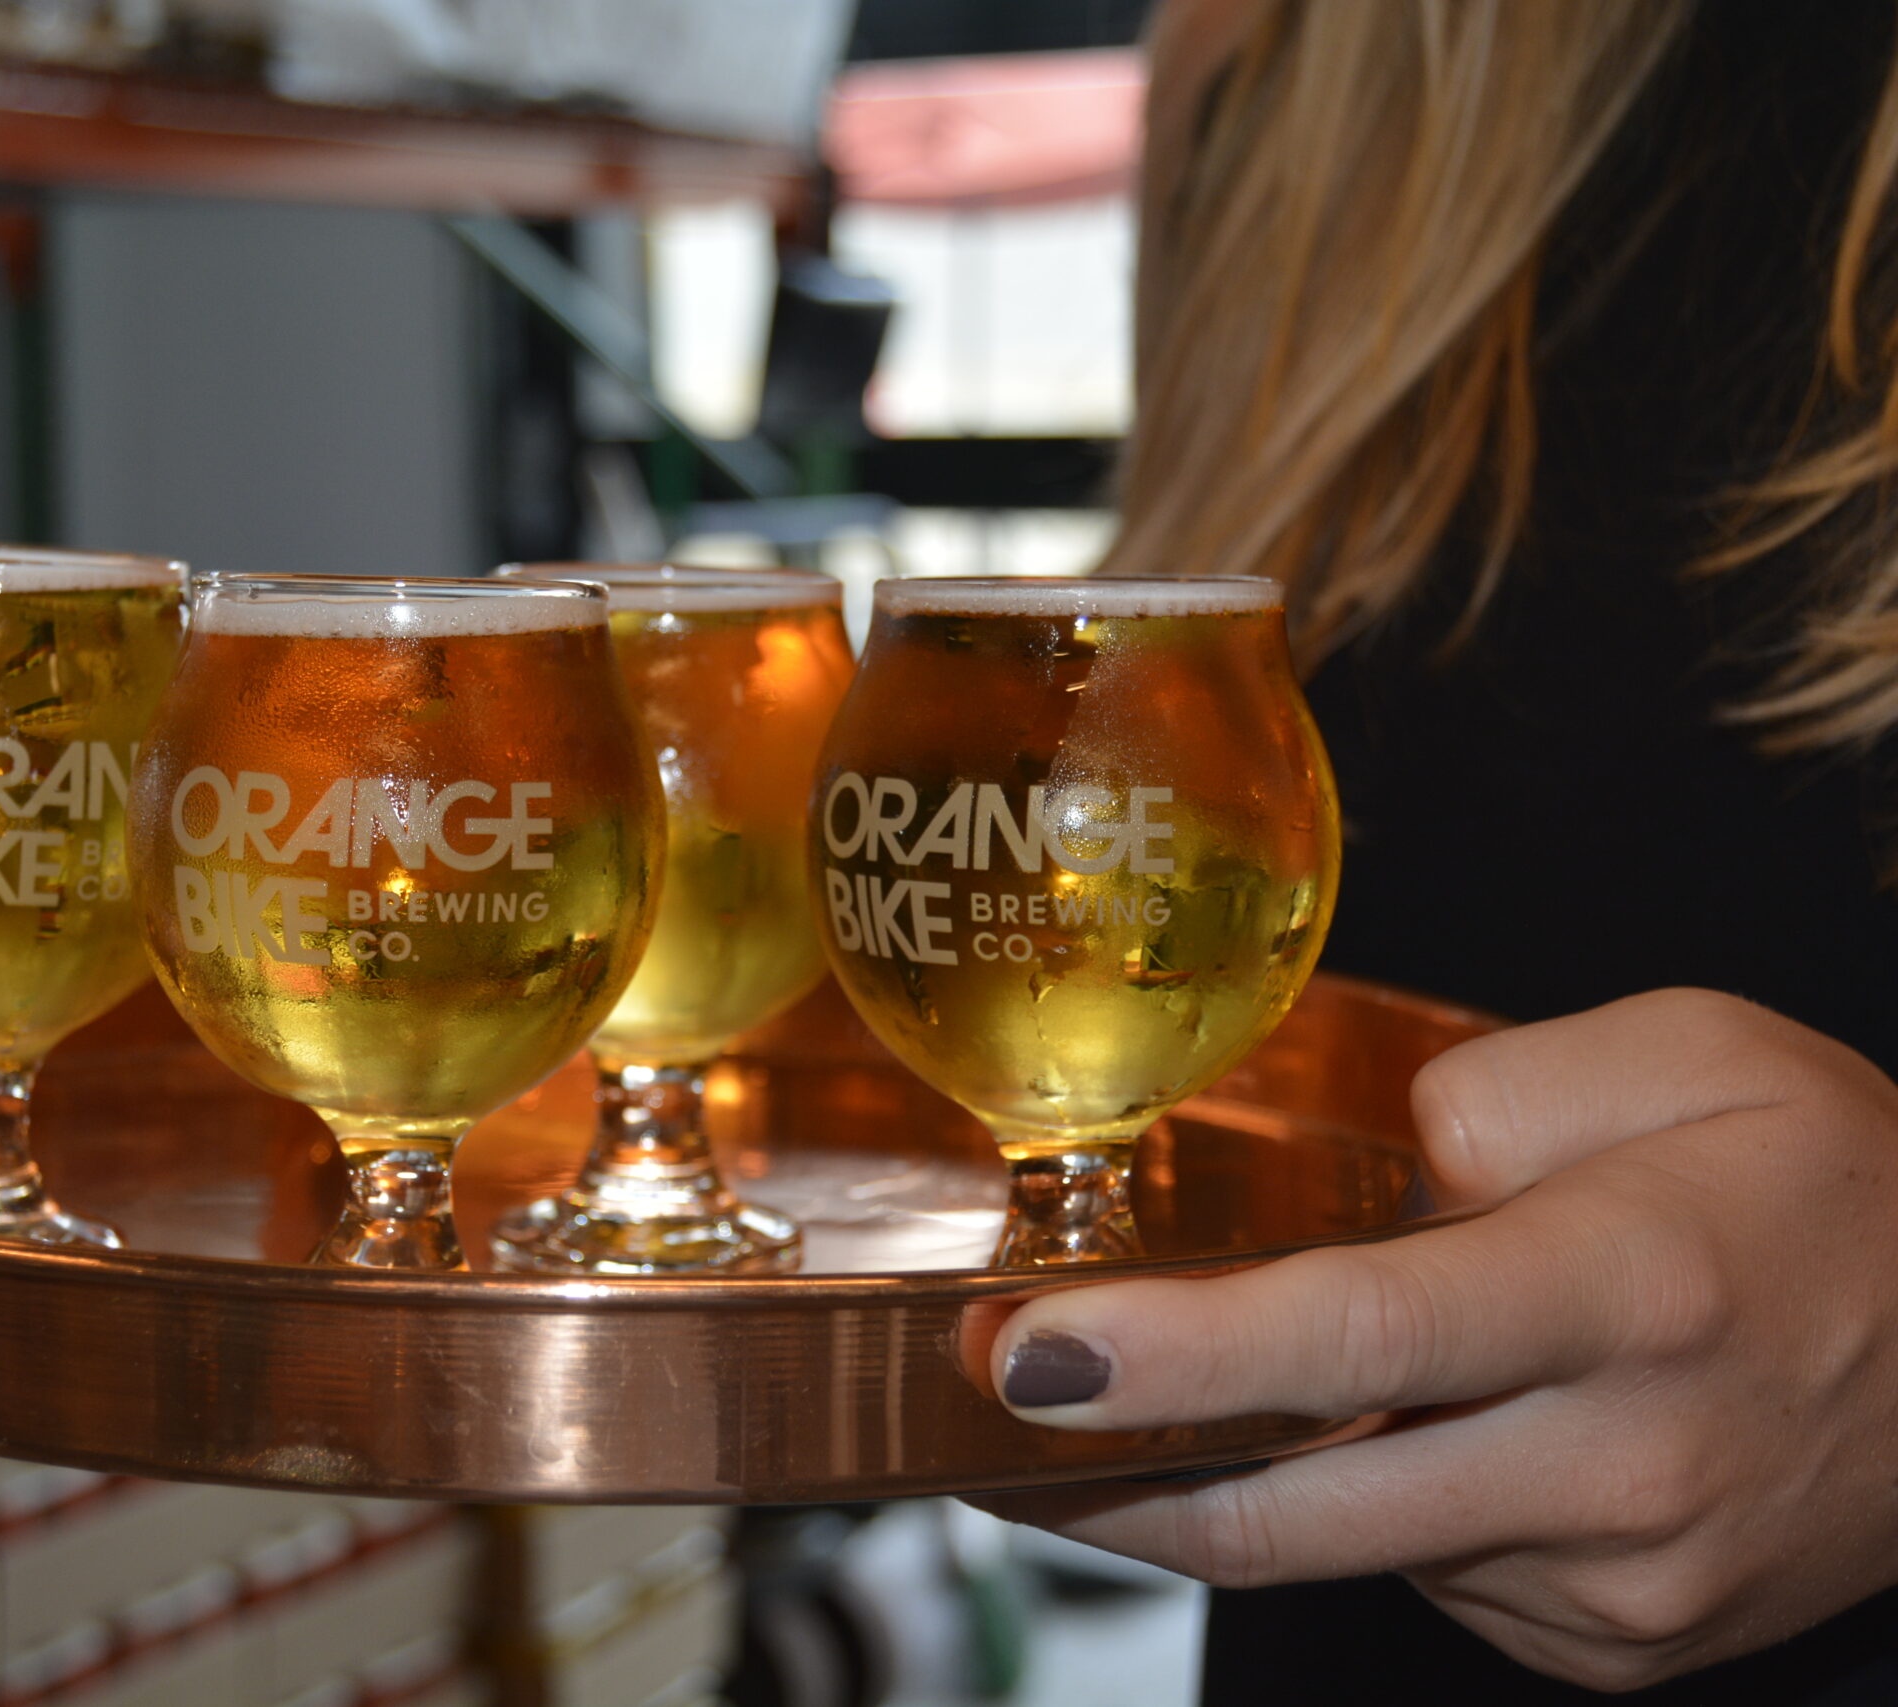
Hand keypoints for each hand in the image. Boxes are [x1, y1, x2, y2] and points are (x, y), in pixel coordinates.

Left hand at [966, 989, 1897, 1690]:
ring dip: (1232, 1477)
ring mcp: (1612, 1582)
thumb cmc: (1836, 1190)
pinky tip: (1387, 1429)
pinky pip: (1420, 1577)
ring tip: (1182, 1382)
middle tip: (984, 1401)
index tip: (1021, 1356)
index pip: (1358, 1338)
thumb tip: (1366, 1176)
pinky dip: (1360, 1504)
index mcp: (1628, 1292)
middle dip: (1101, 1472)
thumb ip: (1491, 1089)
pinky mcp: (1604, 1644)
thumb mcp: (1689, 1054)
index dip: (1171, 1359)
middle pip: (1293, 1506)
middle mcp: (1618, 1463)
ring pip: (1341, 1544)